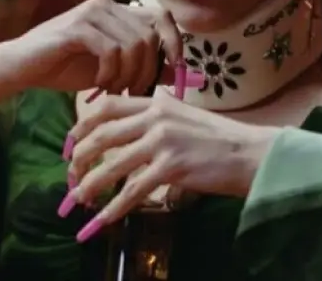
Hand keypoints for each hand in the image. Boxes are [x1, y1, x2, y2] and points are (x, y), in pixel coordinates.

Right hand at [0, 0, 182, 106]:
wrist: (22, 68)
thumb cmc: (64, 67)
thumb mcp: (112, 69)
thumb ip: (144, 66)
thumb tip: (180, 72)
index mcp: (117, 9)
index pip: (162, 16)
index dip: (174, 41)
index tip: (177, 69)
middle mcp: (107, 4)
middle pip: (150, 35)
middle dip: (149, 69)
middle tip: (134, 90)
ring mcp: (91, 12)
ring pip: (134, 44)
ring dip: (129, 74)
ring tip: (114, 89)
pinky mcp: (78, 27)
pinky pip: (112, 51)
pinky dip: (111, 73)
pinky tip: (100, 84)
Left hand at [59, 92, 279, 241]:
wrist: (251, 153)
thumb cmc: (220, 140)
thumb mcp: (185, 116)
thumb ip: (158, 117)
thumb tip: (130, 132)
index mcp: (158, 102)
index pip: (108, 107)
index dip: (83, 125)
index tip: (70, 145)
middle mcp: (157, 116)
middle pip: (103, 134)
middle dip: (80, 158)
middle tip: (70, 178)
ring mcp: (164, 140)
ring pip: (113, 164)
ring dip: (91, 185)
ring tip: (79, 201)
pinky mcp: (173, 166)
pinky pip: (134, 189)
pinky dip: (115, 207)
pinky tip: (104, 219)